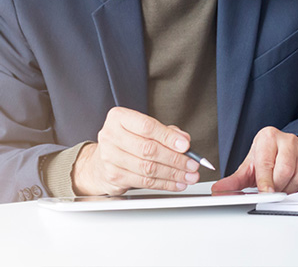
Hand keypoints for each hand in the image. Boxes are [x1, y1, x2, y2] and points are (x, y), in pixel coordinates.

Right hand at [72, 107, 200, 195]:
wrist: (99, 160)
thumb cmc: (127, 140)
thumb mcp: (143, 128)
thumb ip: (165, 131)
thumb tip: (184, 139)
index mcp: (119, 118)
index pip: (147, 127)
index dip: (168, 137)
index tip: (186, 145)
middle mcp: (111, 136)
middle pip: (148, 150)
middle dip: (175, 159)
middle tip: (192, 164)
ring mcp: (109, 158)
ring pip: (147, 168)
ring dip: (172, 174)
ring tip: (189, 175)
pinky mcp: (113, 177)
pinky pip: (143, 182)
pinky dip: (164, 184)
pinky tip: (176, 183)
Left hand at [212, 127, 297, 194]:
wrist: (283, 148)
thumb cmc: (265, 157)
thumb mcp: (248, 166)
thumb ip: (234, 180)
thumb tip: (218, 190)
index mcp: (268, 137)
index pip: (267, 162)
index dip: (265, 181)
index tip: (265, 193)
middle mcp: (288, 139)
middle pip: (285, 170)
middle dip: (277, 187)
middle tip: (271, 191)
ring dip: (288, 189)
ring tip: (280, 186)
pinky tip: (291, 184)